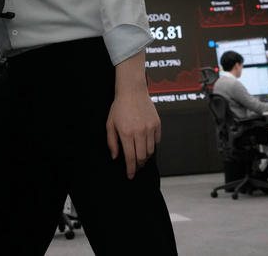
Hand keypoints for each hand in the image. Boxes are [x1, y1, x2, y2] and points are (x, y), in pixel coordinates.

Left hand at [107, 52, 160, 179]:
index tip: (130, 176)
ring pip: (150, 151)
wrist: (132, 91)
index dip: (130, 169)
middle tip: (135, 168)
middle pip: (142, 157)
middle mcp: (140, 132)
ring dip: (145, 157)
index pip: (130, 158)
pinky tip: (146, 144)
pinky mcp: (157, 124)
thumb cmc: (119, 107)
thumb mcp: (110, 124)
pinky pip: (156, 141)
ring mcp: (150, 128)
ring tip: (140, 158)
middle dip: (138, 165)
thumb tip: (115, 157)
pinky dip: (152, 145)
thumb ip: (112, 142)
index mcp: (127, 133)